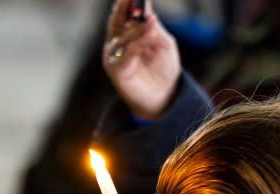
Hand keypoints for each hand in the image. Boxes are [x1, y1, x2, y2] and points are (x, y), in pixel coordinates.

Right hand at [102, 0, 180, 119]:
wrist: (164, 98)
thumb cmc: (164, 70)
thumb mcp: (165, 45)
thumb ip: (157, 30)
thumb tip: (150, 15)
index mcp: (127, 33)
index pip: (125, 14)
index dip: (129, 3)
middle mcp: (117, 42)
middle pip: (118, 21)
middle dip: (124, 8)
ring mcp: (114, 55)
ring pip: (123, 37)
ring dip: (137, 29)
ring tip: (150, 22)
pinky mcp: (116, 70)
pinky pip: (125, 55)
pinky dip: (136, 46)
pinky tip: (146, 41)